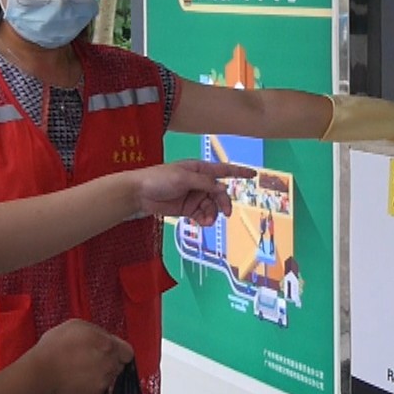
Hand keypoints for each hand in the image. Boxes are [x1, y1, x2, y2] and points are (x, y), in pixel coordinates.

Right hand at [30, 319, 132, 393]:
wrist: (40, 372)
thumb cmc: (55, 345)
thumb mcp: (77, 325)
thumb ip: (97, 332)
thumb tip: (105, 339)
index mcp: (108, 345)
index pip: (128, 351)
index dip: (119, 351)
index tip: (108, 351)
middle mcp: (110, 364)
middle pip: (119, 365)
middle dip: (109, 361)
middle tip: (91, 359)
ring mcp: (103, 382)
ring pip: (110, 377)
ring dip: (101, 373)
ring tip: (81, 369)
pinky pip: (99, 389)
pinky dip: (91, 385)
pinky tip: (77, 379)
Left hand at [131, 160, 255, 224]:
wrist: (139, 194)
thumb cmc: (159, 179)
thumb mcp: (183, 178)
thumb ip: (205, 184)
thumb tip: (223, 189)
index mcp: (199, 169)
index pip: (223, 170)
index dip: (239, 171)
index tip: (253, 174)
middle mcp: (199, 182)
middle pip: (219, 193)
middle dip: (224, 203)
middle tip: (226, 213)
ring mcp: (194, 196)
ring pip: (212, 206)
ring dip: (213, 214)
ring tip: (207, 221)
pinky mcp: (187, 209)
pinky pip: (202, 215)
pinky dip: (205, 219)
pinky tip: (202, 223)